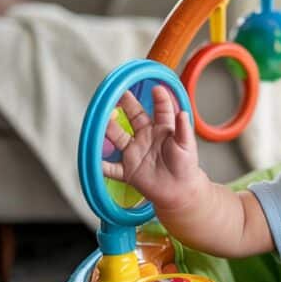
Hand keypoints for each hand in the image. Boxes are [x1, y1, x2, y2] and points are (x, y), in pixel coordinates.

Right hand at [101, 86, 203, 210]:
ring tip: (102, 120)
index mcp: (162, 130)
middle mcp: (146, 138)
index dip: (159, 99)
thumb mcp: (186, 146)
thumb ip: (183, 130)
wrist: (179, 192)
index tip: (157, 89)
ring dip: (109, 129)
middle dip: (126, 105)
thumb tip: (183, 112)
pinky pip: (111, 168)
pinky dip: (101, 165)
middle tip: (118, 94)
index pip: (160, 110)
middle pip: (133, 118)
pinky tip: (94, 160)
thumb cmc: (185, 167)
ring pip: (118, 138)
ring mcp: (135, 153)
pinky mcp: (128, 171)